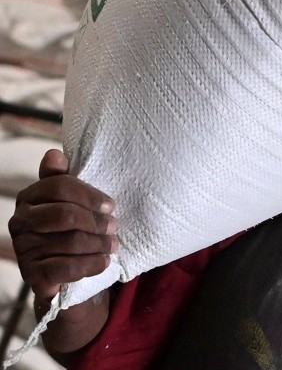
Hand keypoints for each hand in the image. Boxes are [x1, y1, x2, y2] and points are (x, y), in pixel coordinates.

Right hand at [9, 149, 118, 298]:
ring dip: (99, 244)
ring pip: (70, 241)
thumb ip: (62, 178)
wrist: (60, 272)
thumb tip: (53, 154)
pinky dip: (91, 264)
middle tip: (114, 227)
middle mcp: (20, 221)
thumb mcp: (70, 201)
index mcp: (29, 197)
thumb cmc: (69, 228)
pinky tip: (104, 262)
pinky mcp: (32, 274)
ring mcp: (23, 249)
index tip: (111, 205)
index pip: (60, 186)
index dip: (90, 195)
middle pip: (65, 214)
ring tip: (113, 245)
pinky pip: (66, 267)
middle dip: (96, 221)